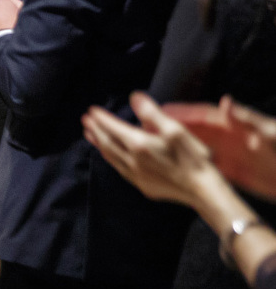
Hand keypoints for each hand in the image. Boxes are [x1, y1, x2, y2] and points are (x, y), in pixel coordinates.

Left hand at [83, 92, 221, 206]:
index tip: (92, 110)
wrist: (203, 191)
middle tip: (85, 120)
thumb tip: (134, 97)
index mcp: (139, 144)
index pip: (113, 127)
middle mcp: (132, 160)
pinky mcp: (142, 185)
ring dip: (99, 144)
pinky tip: (111, 156)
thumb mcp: (176, 130)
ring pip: (110, 156)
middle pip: (107, 142)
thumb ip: (152, 113)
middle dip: (95, 129)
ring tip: (90, 135)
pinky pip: (119, 168)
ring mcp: (136, 175)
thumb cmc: (193, 158)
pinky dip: (110, 158)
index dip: (101, 118)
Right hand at [165, 97, 275, 201]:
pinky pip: (206, 167)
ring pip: (197, 149)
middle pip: (195, 131)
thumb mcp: (269, 133)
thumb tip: (225, 101)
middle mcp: (230, 138)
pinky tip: (175, 167)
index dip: (183, 112)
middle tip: (146, 127)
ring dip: (178, 146)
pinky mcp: (233, 173)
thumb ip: (247, 119)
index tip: (161, 109)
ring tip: (155, 146)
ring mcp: (230, 155)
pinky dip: (191, 165)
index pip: (204, 116)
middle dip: (172, 128)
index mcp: (236, 126)